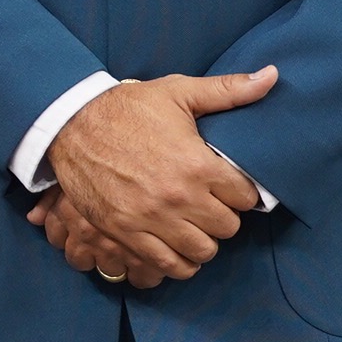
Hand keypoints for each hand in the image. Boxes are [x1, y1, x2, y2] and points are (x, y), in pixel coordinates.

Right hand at [43, 68, 277, 280]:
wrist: (70, 122)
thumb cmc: (127, 107)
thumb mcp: (177, 92)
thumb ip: (228, 90)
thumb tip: (272, 76)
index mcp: (197, 164)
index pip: (246, 198)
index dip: (240, 191)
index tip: (227, 186)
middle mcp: (178, 197)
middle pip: (227, 228)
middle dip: (222, 215)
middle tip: (208, 203)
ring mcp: (151, 218)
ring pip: (202, 251)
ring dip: (202, 240)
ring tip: (193, 225)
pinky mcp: (125, 232)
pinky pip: (168, 265)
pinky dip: (178, 262)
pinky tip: (176, 245)